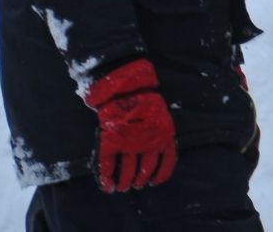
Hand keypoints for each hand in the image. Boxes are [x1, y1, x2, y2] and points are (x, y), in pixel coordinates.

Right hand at [85, 58, 177, 192]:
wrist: (125, 84)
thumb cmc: (144, 100)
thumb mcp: (161, 116)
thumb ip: (161, 134)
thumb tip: (160, 153)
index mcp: (164, 135)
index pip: (166, 163)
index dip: (159, 176)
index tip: (153, 182)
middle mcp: (148, 142)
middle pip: (144, 170)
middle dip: (139, 181)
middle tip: (134, 185)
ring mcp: (129, 142)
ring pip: (127, 171)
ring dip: (123, 183)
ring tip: (121, 187)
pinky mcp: (111, 140)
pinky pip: (108, 165)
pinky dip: (106, 178)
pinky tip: (106, 186)